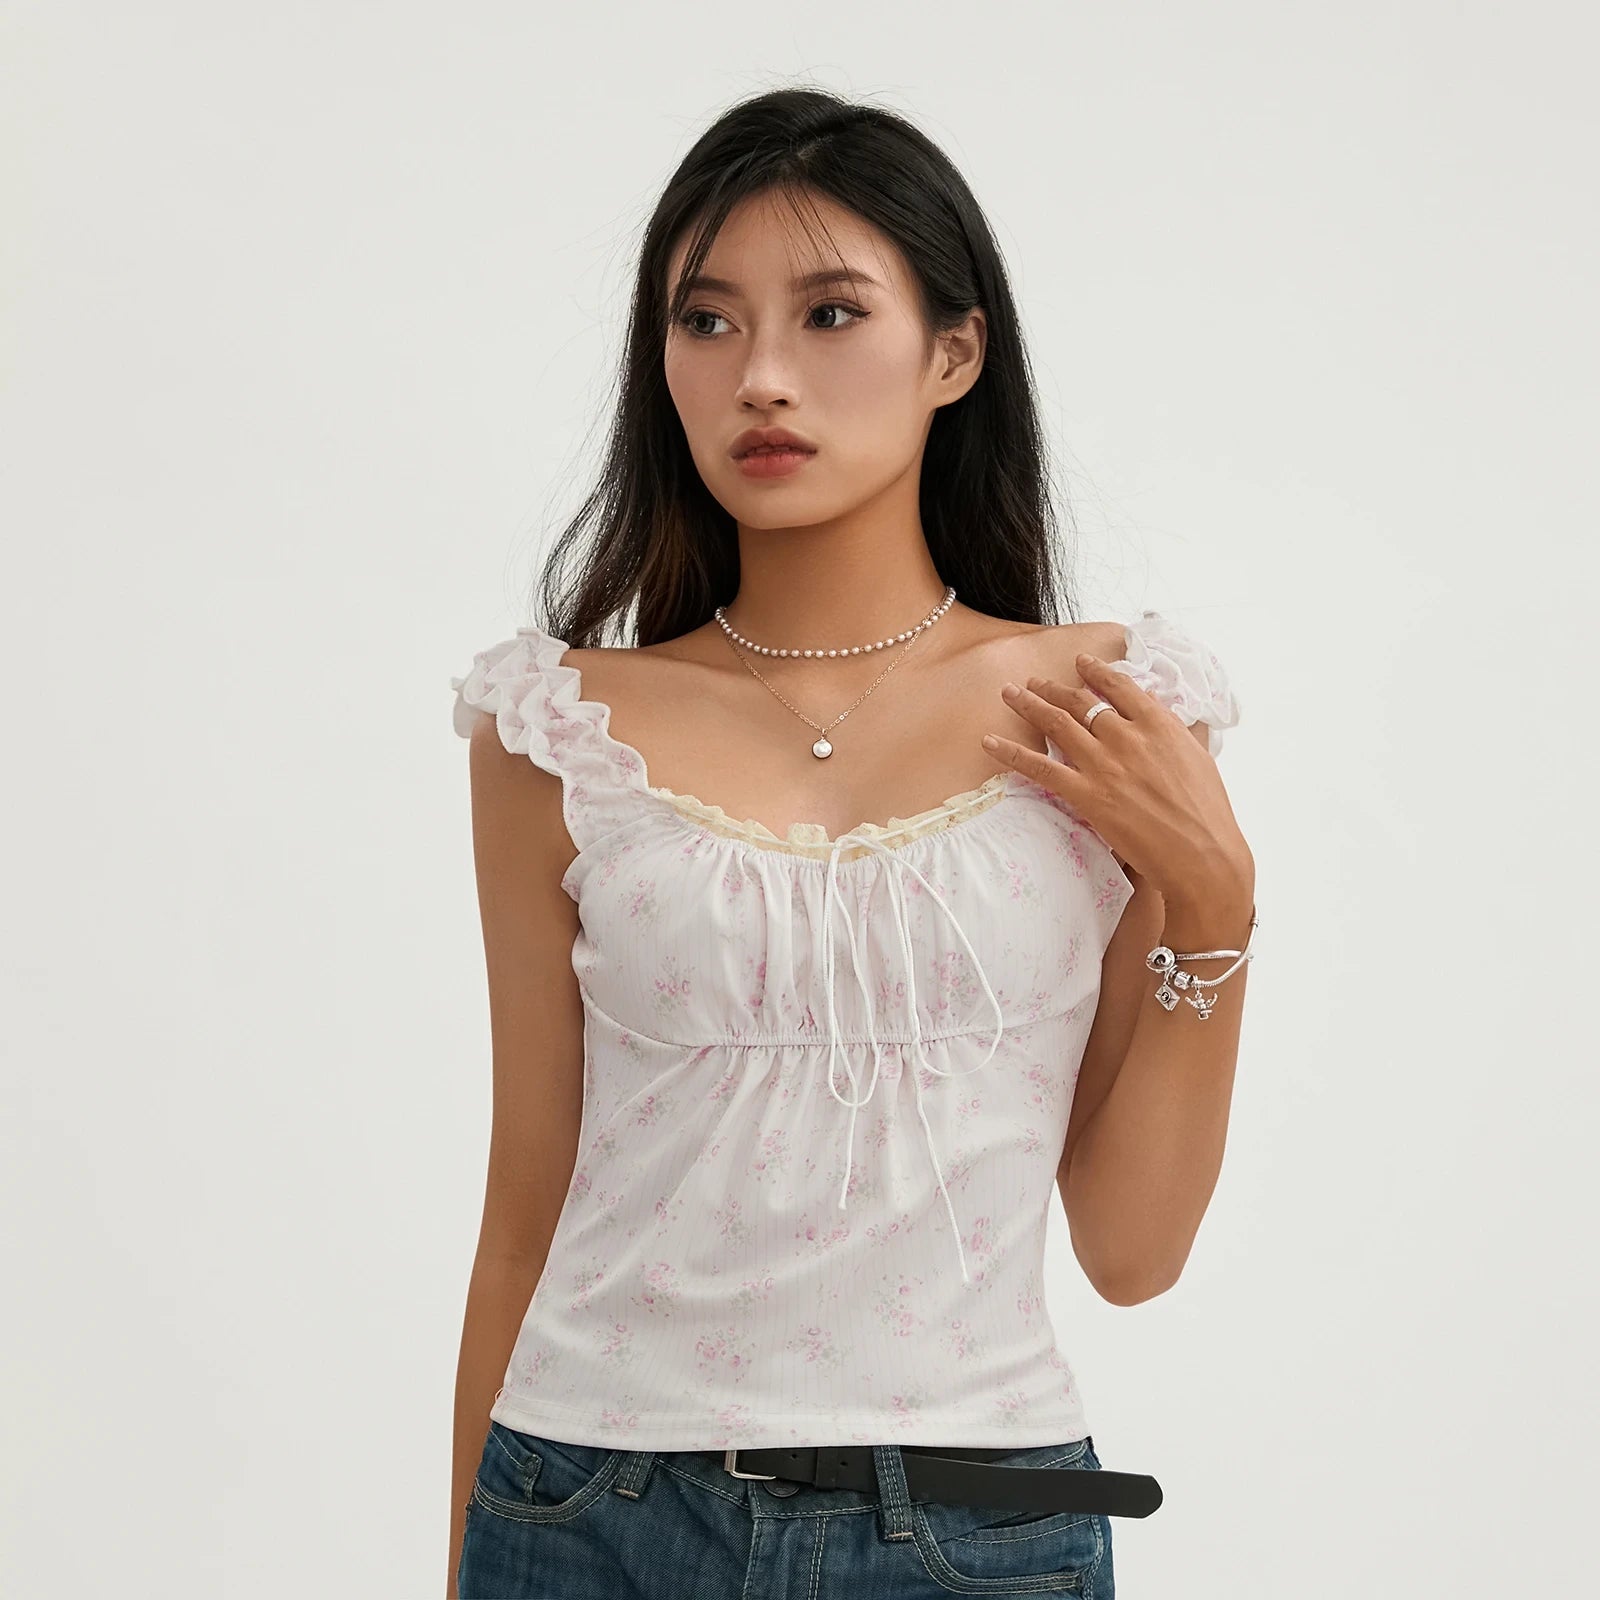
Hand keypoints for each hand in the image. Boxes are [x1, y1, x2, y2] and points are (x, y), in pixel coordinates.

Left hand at [982, 653, 1252, 905]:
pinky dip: (1011, 752)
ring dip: (1029, 704)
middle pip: (1081, 701)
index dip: (1096, 672)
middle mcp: (1128, 736)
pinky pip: (1040, 768)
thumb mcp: (1198, 758)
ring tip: (1009, 694)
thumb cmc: (1207, 813)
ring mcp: (1104, 764)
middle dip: (1052, 688)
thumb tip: (1159, 713)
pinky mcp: (1086, 794)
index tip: (1081, 663)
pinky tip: (990, 742)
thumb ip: (1173, 733)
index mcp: (1159, 724)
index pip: (1120, 687)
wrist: (1202, 854)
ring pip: (1057, 723)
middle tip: (1033, 681)